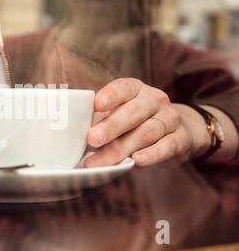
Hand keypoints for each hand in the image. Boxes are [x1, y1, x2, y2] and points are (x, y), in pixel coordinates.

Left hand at [85, 78, 209, 167]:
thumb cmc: (135, 123)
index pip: (123, 88)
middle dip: (111, 127)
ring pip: (146, 133)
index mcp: (135, 90)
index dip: (111, 95)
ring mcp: (170, 119)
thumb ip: (99, 121)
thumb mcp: (119, 114)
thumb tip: (70, 137)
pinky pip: (166, 146)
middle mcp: (154, 100)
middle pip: (133, 112)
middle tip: (91, 139)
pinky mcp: (180, 139)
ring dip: (121, 148)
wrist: (176, 132)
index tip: (96, 104)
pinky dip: (151, 155)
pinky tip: (136, 161)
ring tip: (101, 162)